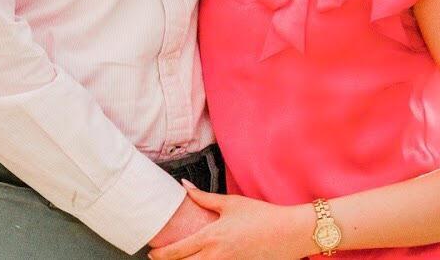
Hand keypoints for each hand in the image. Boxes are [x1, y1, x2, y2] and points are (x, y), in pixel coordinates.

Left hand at [148, 182, 307, 259]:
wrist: (287, 233)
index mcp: (212, 237)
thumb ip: (203, 197)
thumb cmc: (260, 215)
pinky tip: (200, 258)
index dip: (162, 254)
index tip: (152, 252)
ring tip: (178, 258)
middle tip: (159, 258)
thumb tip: (184, 186)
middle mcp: (217, 256)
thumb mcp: (230, 203)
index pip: (179, 251)